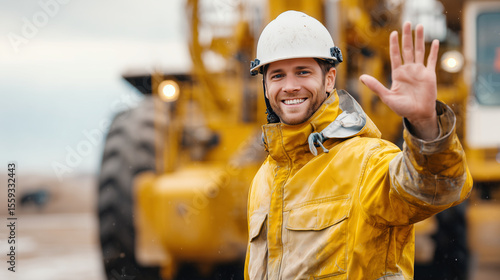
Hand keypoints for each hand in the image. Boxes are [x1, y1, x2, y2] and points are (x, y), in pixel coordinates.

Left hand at [359, 22, 438, 139]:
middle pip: (407, 49)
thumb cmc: (402, 108)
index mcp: (398, 74)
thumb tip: (361, 77)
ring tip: (420, 26)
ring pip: (420, 51)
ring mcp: (419, 71)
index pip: (395, 55)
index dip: (394, 44)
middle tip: (407, 23)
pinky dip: (433, 51)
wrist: (418, 114)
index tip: (393, 33)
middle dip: (407, 36)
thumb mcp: (387, 97)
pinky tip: (435, 41)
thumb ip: (375, 86)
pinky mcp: (429, 75)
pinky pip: (432, 60)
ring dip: (419, 39)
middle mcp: (408, 70)